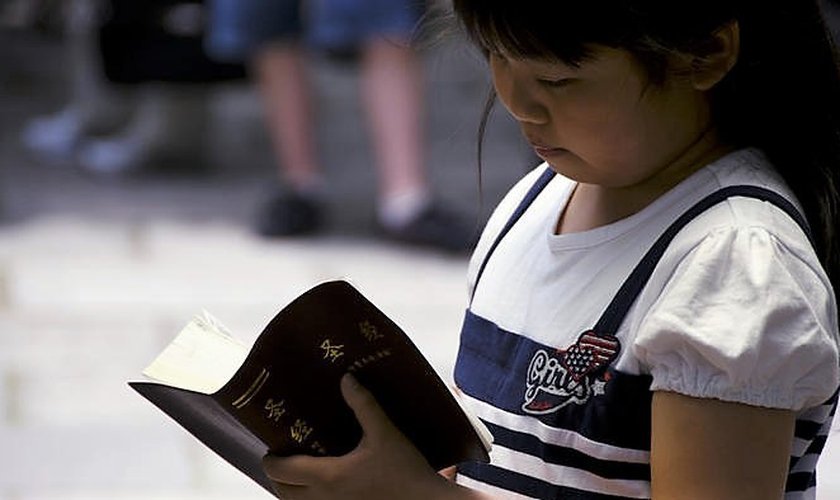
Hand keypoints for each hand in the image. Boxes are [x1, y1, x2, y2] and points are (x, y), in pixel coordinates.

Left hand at [262, 373, 455, 499]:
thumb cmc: (405, 471)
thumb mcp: (384, 432)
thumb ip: (364, 404)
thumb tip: (346, 379)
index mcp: (327, 476)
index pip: (281, 470)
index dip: (271, 458)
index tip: (275, 445)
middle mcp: (323, 499)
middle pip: (281, 491)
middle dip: (278, 474)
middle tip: (286, 455)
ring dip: (291, 489)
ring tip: (301, 470)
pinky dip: (308, 499)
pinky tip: (325, 486)